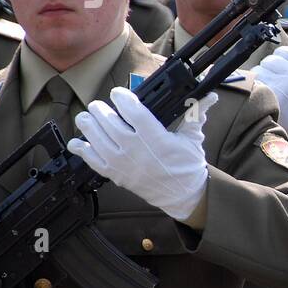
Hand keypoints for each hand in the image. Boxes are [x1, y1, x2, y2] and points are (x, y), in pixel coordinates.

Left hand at [69, 87, 216, 221]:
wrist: (182, 195)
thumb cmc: (186, 166)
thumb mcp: (192, 138)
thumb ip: (195, 114)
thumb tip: (208, 96)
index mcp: (156, 139)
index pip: (134, 112)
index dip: (123, 99)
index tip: (119, 93)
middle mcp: (136, 150)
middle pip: (109, 122)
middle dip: (100, 109)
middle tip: (100, 105)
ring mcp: (123, 164)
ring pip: (96, 139)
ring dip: (88, 124)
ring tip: (87, 116)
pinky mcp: (116, 175)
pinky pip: (92, 161)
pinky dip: (82, 150)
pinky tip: (78, 141)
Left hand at [252, 46, 287, 161]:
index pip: (286, 52)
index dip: (282, 60)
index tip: (283, 69)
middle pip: (271, 60)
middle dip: (271, 70)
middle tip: (276, 82)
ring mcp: (280, 84)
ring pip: (261, 71)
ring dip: (262, 79)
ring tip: (270, 91)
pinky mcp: (269, 95)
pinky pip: (255, 83)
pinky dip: (257, 89)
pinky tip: (265, 98)